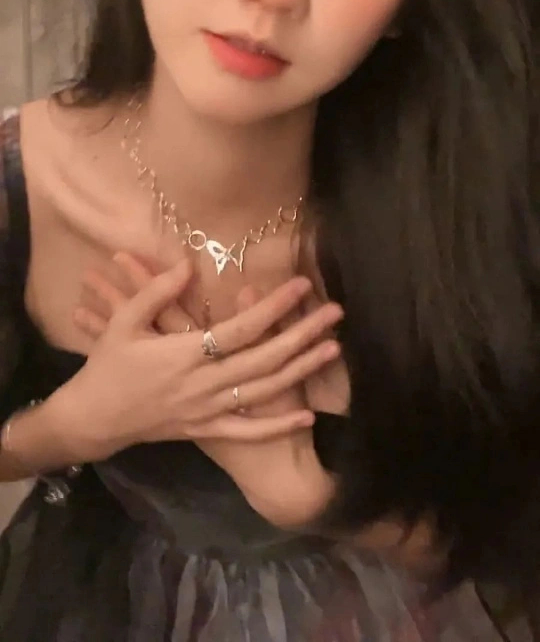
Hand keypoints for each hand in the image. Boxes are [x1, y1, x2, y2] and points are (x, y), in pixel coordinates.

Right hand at [67, 254, 342, 461]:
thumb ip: (156, 292)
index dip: (274, 307)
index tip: (301, 286)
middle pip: (264, 359)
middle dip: (303, 335)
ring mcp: (207, 411)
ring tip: (332, 349)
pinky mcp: (206, 430)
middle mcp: (203, 384)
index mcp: (184, 355)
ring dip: (301, 371)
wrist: (93, 419)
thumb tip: (189, 264)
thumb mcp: (124, 322)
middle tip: (335, 314)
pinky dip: (278, 425)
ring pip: (263, 392)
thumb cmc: (108, 364)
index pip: (240, 329)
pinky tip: (307, 414)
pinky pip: (248, 431)